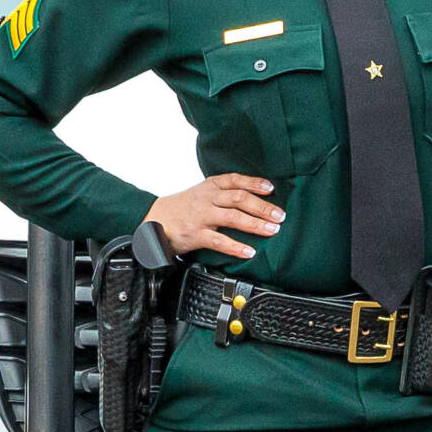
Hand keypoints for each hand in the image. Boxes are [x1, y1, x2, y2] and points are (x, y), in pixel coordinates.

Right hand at [147, 173, 283, 260]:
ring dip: (255, 224)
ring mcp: (201, 216)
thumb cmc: (180, 208)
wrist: (152, 220)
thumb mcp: (200, 193)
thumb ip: (221, 194)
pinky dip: (236, 247)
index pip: (235, 180)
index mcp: (209, 186)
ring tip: (272, 230)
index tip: (272, 188)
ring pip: (233, 217)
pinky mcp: (195, 234)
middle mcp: (207, 198)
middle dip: (262, 207)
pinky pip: (219, 241)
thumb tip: (251, 199)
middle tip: (279, 215)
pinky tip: (249, 251)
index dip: (255, 183)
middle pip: (239, 198)